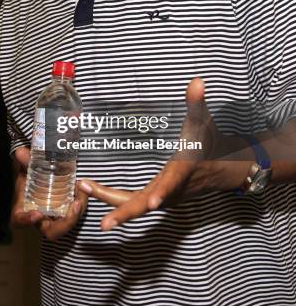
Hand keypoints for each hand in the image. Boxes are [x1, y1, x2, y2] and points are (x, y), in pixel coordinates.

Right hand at [11, 147, 87, 240]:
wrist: (39, 175)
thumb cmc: (28, 176)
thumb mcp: (26, 168)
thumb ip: (25, 161)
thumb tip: (20, 152)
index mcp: (23, 211)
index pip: (21, 220)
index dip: (27, 220)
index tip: (37, 214)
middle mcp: (40, 219)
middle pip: (52, 231)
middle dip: (66, 222)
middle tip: (75, 206)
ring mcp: (55, 217)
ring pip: (68, 222)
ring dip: (78, 211)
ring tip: (82, 194)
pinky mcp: (67, 212)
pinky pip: (76, 212)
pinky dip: (81, 201)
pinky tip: (84, 189)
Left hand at [79, 78, 252, 230]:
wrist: (221, 168)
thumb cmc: (210, 144)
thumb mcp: (203, 122)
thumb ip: (196, 103)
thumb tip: (197, 82)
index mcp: (182, 171)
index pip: (172, 182)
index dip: (162, 192)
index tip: (153, 203)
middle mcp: (171, 189)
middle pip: (145, 204)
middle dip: (123, 212)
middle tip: (103, 223)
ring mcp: (164, 196)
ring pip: (134, 204)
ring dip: (110, 199)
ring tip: (83, 188)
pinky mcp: (158, 197)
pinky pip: (133, 202)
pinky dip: (115, 199)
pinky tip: (94, 190)